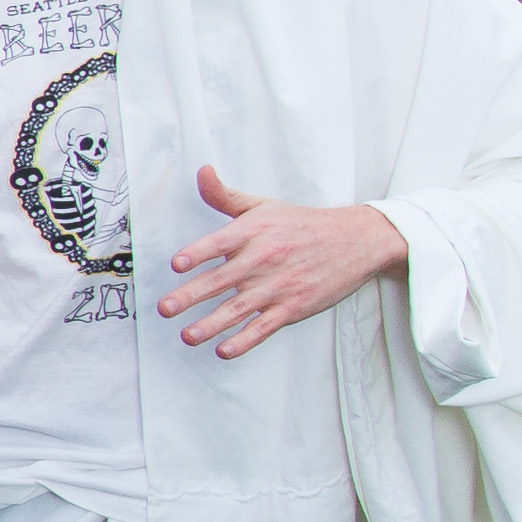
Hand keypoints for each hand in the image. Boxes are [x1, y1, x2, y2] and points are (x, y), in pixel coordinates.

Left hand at [159, 163, 404, 358]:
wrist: (356, 240)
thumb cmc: (301, 223)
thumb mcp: (263, 206)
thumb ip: (224, 195)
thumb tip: (201, 171)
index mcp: (254, 231)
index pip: (220, 242)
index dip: (198, 253)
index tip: (177, 264)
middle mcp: (264, 259)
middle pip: (222, 279)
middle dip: (191, 296)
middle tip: (164, 308)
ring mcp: (279, 285)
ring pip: (240, 308)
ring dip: (212, 325)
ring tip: (187, 336)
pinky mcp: (294, 306)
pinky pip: (265, 326)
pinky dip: (245, 340)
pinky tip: (224, 350)